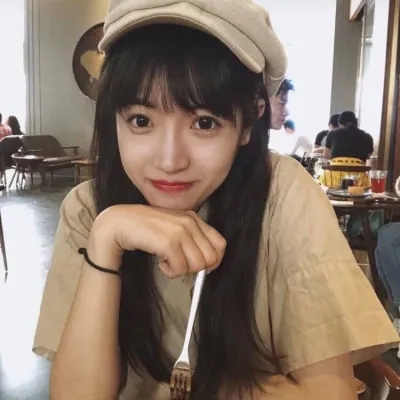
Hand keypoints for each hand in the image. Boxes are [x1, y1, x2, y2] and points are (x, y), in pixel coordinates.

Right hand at [88, 205, 225, 278]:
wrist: (119, 223)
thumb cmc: (145, 229)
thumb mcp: (173, 228)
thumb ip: (189, 239)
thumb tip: (206, 264)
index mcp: (193, 218)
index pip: (220, 244)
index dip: (213, 261)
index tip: (200, 267)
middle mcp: (190, 222)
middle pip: (211, 258)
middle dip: (196, 268)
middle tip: (179, 265)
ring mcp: (180, 231)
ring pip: (198, 265)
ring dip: (182, 270)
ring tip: (168, 263)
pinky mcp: (169, 242)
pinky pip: (180, 269)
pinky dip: (170, 272)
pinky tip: (160, 264)